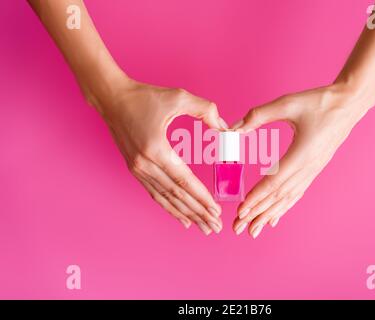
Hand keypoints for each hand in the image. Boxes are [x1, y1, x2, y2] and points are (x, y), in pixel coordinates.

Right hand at [94, 78, 227, 234]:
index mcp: (156, 149)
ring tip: (202, 227)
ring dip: (185, 214)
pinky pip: (154, 193)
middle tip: (214, 227)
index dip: (201, 198)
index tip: (216, 212)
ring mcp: (138, 169)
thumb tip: (225, 127)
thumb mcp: (178, 97)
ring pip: (165, 198)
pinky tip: (181, 217)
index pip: (184, 181)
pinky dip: (169, 207)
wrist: (112, 98)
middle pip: (176, 195)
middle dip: (198, 212)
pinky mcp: (134, 169)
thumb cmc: (145, 96)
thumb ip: (205, 110)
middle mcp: (145, 164)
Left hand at [232, 83, 374, 237]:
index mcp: (301, 154)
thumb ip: (258, 115)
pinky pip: (297, 192)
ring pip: (288, 198)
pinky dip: (285, 206)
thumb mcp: (287, 103)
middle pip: (279, 197)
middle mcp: (308, 168)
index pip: (274, 183)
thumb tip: (233, 128)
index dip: (256, 198)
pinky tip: (275, 216)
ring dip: (270, 215)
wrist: (350, 103)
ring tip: (255, 229)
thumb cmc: (320, 101)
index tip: (241, 211)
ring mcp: (313, 170)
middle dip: (258, 214)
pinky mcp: (315, 168)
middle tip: (239, 228)